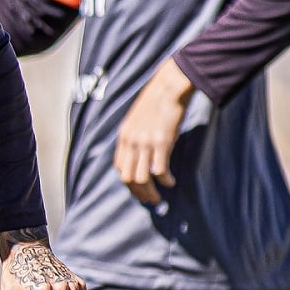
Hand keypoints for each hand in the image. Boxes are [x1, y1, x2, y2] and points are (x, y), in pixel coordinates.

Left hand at [114, 58, 193, 204]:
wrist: (167, 89)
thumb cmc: (155, 103)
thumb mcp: (137, 120)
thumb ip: (135, 136)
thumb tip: (138, 153)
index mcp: (124, 136)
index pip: (119, 166)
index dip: (127, 182)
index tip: (137, 190)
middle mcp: (131, 141)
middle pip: (128, 177)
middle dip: (138, 192)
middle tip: (149, 200)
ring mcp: (145, 143)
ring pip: (142, 178)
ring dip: (150, 191)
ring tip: (159, 197)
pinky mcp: (161, 143)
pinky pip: (159, 170)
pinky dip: (165, 180)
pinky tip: (170, 182)